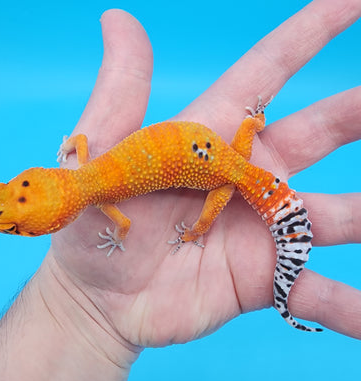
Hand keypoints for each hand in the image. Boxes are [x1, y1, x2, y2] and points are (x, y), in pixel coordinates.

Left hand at [44, 3, 360, 358]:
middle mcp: (242, 181)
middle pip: (317, 134)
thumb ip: (120, 93)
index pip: (264, 78)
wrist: (95, 301)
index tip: (351, 2)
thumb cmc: (91, 229)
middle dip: (357, 114)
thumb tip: (117, 19)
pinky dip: (347, 305)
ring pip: (332, 216)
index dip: (307, 37)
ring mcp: (255, 232)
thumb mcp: (99, 159)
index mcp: (207, 143)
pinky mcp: (258, 279)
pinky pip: (312, 291)